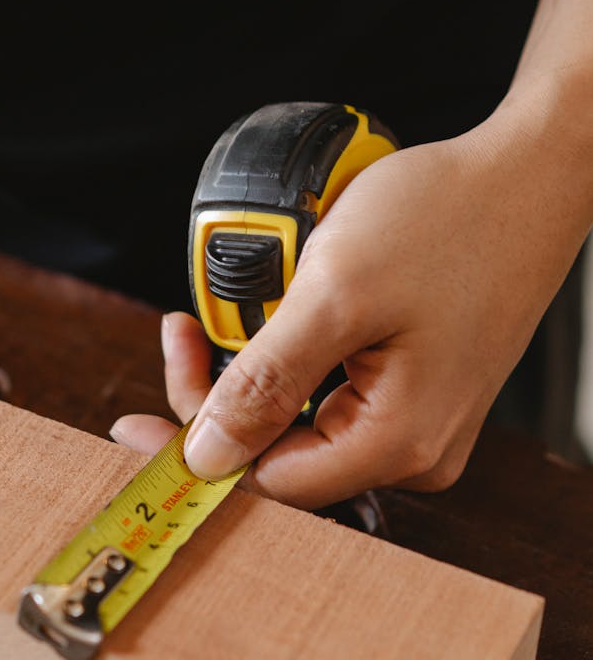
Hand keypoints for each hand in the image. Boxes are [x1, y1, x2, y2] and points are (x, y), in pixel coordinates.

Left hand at [111, 94, 592, 509]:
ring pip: (301, 420)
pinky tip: (274, 320)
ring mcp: (418, 417)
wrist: (524, 177)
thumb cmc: (449, 221)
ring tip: (217, 318)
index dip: (197, 455)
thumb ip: (266, 383)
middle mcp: (413, 445)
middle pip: (281, 452)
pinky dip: (290, 360)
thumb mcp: (336, 295)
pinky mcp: (416, 386)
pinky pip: (331, 393)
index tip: (136, 426)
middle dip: (218, 399)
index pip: (269, 482)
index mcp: (398, 440)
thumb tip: (209, 453)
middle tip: (185, 333)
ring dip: (252, 374)